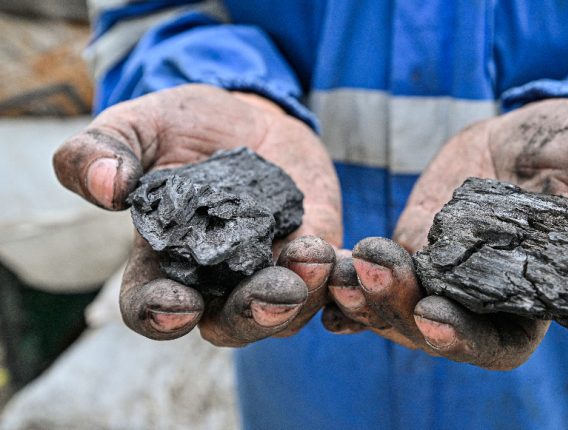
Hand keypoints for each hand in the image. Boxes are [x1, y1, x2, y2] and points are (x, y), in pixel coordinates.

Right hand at [53, 84, 341, 345]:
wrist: (248, 117)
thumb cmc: (182, 128)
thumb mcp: (135, 127)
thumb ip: (98, 151)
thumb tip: (105, 186)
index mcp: (162, 263)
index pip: (150, 308)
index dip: (159, 316)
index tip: (177, 306)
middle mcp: (217, 282)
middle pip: (231, 322)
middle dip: (253, 314)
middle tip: (273, 293)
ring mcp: (268, 271)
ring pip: (287, 310)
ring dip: (303, 293)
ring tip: (313, 256)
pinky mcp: (313, 253)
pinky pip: (329, 281)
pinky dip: (337, 275)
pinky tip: (344, 258)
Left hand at [322, 99, 567, 368]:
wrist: (528, 130)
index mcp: (534, 297)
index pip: (500, 341)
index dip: (467, 339)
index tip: (434, 319)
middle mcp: (481, 297)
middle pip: (434, 330)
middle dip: (400, 314)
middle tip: (374, 280)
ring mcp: (441, 273)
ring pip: (397, 305)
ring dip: (367, 295)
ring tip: (346, 268)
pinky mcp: (411, 246)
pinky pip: (377, 272)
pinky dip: (350, 279)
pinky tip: (329, 271)